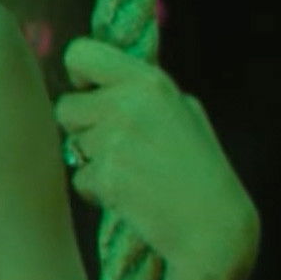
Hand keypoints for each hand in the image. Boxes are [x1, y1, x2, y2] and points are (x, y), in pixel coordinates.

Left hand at [53, 37, 257, 279]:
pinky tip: (131, 196)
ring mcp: (115, 141)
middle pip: (66, 107)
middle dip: (83, 129)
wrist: (214, 226)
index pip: (79, 53)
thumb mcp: (184, 113)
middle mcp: (128, 104)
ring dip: (92, 161)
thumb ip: (142, 92)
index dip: (79, 77)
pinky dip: (97, 191)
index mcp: (150, 81)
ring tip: (133, 173)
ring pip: (72, 145)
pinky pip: (79, 178)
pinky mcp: (106, 176)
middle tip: (119, 148)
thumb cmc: (200, 170)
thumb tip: (96, 80)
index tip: (91, 94)